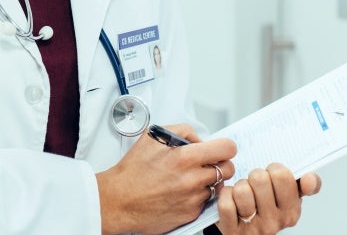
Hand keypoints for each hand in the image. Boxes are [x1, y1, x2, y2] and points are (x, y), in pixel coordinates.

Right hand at [97, 124, 236, 234]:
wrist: (118, 201)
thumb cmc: (132, 171)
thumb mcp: (152, 137)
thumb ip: (182, 132)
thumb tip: (200, 139)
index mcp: (184, 157)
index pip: (226, 148)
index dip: (225, 148)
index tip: (221, 150)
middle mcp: (192, 179)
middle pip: (228, 169)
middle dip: (220, 164)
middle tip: (206, 164)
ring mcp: (193, 198)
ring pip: (217, 186)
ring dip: (207, 182)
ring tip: (187, 180)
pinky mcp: (190, 214)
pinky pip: (205, 202)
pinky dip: (197, 197)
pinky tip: (180, 193)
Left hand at [213, 164, 321, 234]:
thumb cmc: (268, 210)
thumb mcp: (289, 198)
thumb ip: (304, 185)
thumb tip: (310, 178)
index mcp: (291, 212)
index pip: (282, 175)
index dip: (273, 169)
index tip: (273, 177)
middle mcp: (274, 223)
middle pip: (259, 178)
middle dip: (254, 176)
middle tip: (256, 186)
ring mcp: (253, 228)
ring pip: (242, 190)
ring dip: (239, 187)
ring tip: (244, 195)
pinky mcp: (233, 231)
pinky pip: (226, 203)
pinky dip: (225, 196)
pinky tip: (231, 200)